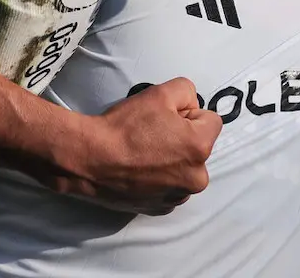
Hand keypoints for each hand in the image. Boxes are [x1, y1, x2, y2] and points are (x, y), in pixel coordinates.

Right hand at [60, 78, 221, 215]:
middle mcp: (195, 178)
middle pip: (198, 147)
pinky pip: (168, 187)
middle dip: (182, 139)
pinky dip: (159, 179)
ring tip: (143, 153)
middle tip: (152, 135)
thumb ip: (188, 91)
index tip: (165, 118)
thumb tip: (192, 106)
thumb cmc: (125, 126)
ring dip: (171, 161)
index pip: (211, 121)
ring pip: (184, 169)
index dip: (188, 114)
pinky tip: (138, 170)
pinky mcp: (159, 208)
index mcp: (200, 148)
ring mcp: (176, 196)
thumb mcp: (161, 92)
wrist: (89, 158)